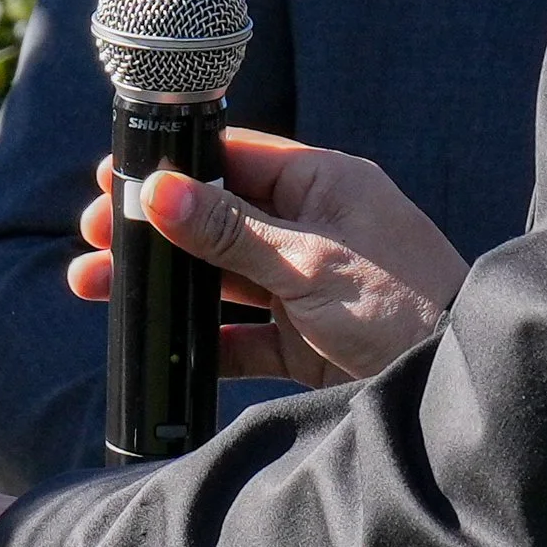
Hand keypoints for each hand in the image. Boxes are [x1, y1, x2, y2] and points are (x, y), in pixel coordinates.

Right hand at [69, 128, 470, 386]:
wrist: (454, 385)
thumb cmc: (400, 305)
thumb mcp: (306, 261)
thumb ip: (228, 231)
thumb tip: (158, 191)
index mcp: (323, 186)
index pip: (234, 161)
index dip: (173, 168)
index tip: (114, 178)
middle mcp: (311, 229)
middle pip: (215, 219)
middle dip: (152, 229)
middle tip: (92, 236)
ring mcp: (304, 285)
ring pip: (217, 277)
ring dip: (163, 282)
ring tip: (93, 285)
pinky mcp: (302, 341)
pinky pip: (236, 335)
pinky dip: (197, 339)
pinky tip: (155, 341)